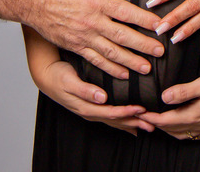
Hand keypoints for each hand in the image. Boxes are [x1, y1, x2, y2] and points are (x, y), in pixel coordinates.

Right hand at [29, 0, 164, 78]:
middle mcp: (91, 21)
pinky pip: (95, 60)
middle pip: (122, 36)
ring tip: (147, 68)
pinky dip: (110, 69)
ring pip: (111, 52)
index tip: (160, 25)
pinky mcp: (74, 46)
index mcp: (96, 0)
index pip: (126, 12)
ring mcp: (82, 36)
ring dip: (130, 61)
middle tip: (160, 52)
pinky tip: (123, 74)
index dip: (145, 20)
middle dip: (143, 45)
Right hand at [35, 59, 154, 135]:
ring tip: (148, 124)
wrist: (46, 75)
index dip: (127, 112)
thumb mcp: (69, 81)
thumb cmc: (58, 76)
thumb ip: (85, 90)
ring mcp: (91, 111)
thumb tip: (101, 97)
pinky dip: (123, 119)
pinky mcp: (92, 106)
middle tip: (153, 122)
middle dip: (135, 122)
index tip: (142, 109)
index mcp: (86, 107)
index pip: (111, 113)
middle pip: (116, 120)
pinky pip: (111, 116)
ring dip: (132, 122)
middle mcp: (90, 112)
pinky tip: (132, 121)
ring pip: (115, 120)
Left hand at [140, 70, 199, 140]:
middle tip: (145, 118)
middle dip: (157, 124)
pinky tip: (182, 126)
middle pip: (172, 129)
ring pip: (182, 134)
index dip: (152, 117)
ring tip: (159, 122)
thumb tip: (164, 97)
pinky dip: (182, 132)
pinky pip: (193, 135)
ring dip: (169, 130)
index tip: (140, 113)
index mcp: (194, 116)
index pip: (166, 120)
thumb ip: (182, 92)